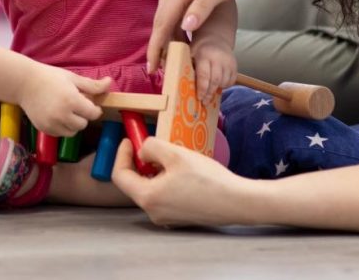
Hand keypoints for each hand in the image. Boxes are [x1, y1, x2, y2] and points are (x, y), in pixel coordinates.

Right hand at [17, 65, 110, 136]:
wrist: (24, 83)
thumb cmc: (50, 77)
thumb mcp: (72, 78)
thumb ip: (92, 85)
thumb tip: (110, 82)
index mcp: (72, 101)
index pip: (93, 113)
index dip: (94, 108)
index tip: (88, 102)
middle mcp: (62, 115)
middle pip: (83, 124)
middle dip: (83, 116)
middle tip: (75, 105)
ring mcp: (52, 124)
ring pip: (72, 132)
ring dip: (73, 124)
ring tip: (66, 111)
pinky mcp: (44, 129)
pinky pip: (60, 134)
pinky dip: (62, 127)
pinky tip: (56, 115)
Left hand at [111, 138, 239, 227]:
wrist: (238, 202)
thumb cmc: (207, 179)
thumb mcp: (175, 154)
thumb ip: (151, 147)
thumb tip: (142, 152)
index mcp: (147, 198)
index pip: (120, 175)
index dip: (121, 154)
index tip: (130, 139)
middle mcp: (153, 212)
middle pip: (134, 183)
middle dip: (137, 162)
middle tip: (148, 144)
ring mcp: (166, 218)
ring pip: (149, 189)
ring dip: (152, 171)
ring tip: (167, 156)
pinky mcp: (179, 218)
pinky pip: (162, 196)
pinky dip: (164, 181)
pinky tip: (180, 171)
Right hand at [148, 0, 251, 73]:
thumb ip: (203, 6)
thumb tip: (185, 27)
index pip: (163, 22)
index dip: (156, 46)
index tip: (152, 66)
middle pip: (159, 22)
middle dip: (156, 47)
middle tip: (156, 71)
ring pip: (163, 19)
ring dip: (164, 40)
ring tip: (167, 63)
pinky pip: (170, 13)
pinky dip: (171, 30)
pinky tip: (177, 44)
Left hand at [191, 38, 236, 104]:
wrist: (215, 38)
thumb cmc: (199, 49)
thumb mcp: (190, 53)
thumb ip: (187, 65)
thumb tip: (181, 84)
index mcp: (204, 55)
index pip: (204, 75)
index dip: (202, 88)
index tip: (199, 98)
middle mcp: (218, 58)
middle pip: (215, 80)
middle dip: (209, 93)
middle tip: (204, 102)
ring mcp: (228, 62)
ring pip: (224, 82)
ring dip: (216, 90)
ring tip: (210, 94)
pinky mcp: (235, 66)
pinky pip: (231, 80)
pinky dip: (224, 86)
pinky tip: (217, 86)